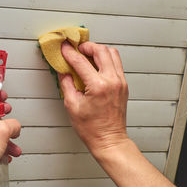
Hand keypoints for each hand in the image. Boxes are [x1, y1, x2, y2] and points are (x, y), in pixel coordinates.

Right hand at [59, 41, 129, 156]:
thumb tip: (63, 70)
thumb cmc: (92, 129)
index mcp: (98, 86)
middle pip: (101, 50)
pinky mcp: (123, 85)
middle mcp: (112, 81)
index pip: (80, 61)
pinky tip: (96, 65)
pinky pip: (116, 63)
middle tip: (76, 49)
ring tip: (86, 54)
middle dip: (86, 46)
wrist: (109, 140)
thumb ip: (66, 84)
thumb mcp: (72, 106)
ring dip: (98, 50)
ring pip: (112, 53)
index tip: (63, 47)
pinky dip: (105, 59)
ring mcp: (120, 82)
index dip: (69, 52)